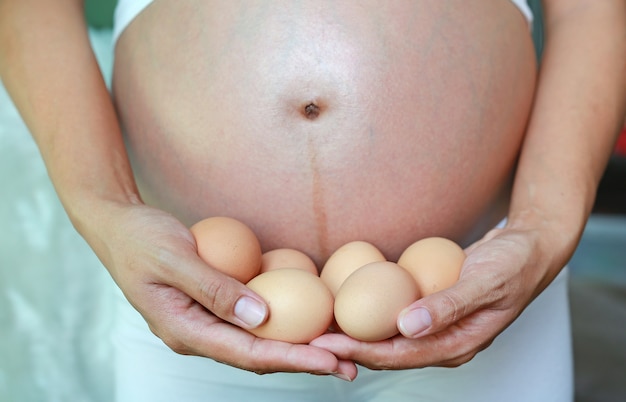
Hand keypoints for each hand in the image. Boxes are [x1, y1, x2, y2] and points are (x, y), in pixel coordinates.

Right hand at [85, 200, 356, 377]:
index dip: (292, 359)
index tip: (332, 360)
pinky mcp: (211, 307)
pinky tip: (309, 319)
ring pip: (258, 342)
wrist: (116, 225)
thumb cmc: (140, 237)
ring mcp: (204, 323)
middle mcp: (196, 335)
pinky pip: (251, 321)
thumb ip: (213, 288)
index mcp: (183, 331)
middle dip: (305, 360)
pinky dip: (282, 323)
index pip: (247, 354)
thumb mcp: (173, 257)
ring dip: (298, 345)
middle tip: (351, 363)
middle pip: (258, 356)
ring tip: (339, 347)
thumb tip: (262, 316)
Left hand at [310, 224, 565, 370]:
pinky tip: (348, 304)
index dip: (362, 351)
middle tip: (311, 337)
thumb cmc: (511, 265)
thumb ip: (448, 305)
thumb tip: (407, 326)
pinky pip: (396, 319)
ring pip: (389, 338)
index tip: (329, 342)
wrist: (528, 249)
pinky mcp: (432, 313)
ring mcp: (438, 329)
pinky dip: (371, 315)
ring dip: (357, 333)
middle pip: (389, 353)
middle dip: (350, 348)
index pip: (401, 356)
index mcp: (458, 345)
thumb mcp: (485, 281)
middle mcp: (445, 343)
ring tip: (321, 324)